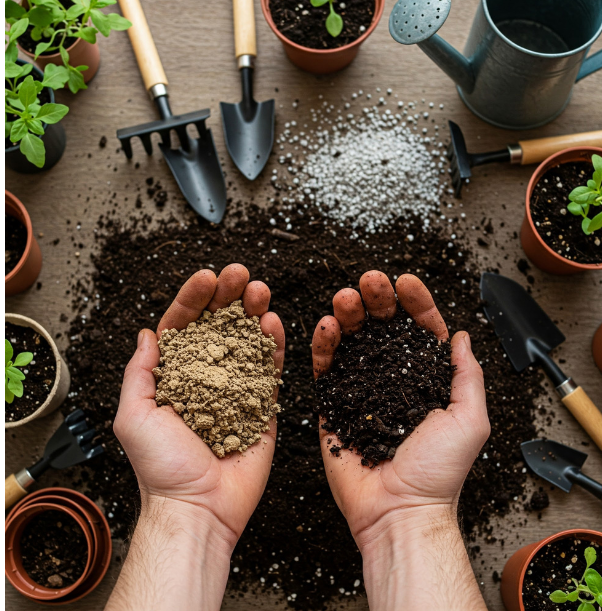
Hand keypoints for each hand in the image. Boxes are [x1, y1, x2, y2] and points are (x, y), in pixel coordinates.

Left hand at [107, 264, 283, 610]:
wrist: (196, 507)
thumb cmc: (159, 468)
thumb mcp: (133, 414)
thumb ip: (140, 373)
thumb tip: (148, 334)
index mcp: (172, 378)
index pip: (183, 327)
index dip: (194, 300)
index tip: (206, 277)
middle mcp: (204, 380)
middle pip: (218, 327)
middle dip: (229, 297)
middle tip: (240, 274)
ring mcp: (234, 392)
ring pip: (245, 342)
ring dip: (253, 312)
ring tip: (259, 290)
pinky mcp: (262, 409)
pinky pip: (271, 372)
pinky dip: (274, 345)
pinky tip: (275, 322)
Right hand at [311, 271, 487, 609]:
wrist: (397, 509)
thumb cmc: (437, 474)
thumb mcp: (469, 420)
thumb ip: (467, 376)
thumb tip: (462, 337)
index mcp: (424, 381)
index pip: (419, 331)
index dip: (414, 303)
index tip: (406, 282)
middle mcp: (390, 381)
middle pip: (381, 328)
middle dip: (375, 300)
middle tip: (369, 281)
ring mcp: (359, 391)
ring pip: (350, 340)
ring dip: (347, 313)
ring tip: (345, 297)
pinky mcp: (330, 405)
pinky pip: (323, 368)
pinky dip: (322, 344)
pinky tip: (325, 326)